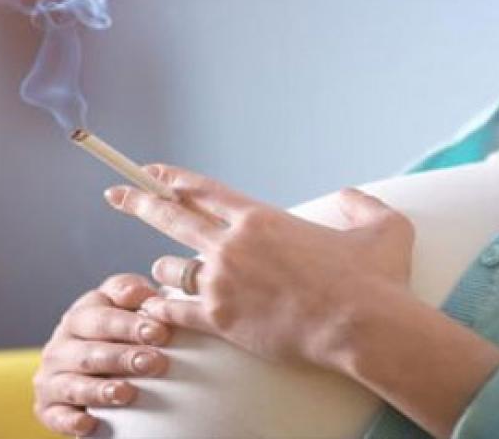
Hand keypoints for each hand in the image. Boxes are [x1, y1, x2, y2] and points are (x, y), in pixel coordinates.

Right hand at [33, 274, 171, 435]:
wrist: (91, 368)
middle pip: (90, 351)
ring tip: (126, 392)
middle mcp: (61, 345)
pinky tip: (90, 423)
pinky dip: (72, 420)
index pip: (101, 315)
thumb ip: (135, 294)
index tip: (160, 332)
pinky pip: (57, 416)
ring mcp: (51, 377)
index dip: (130, 323)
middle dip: (122, 358)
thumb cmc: (118, 332)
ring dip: (100, 390)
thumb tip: (151, 298)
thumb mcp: (126, 306)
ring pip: (74, 384)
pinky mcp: (48, 408)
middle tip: (154, 363)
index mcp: (80, 315)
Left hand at [104, 163, 415, 368]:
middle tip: (114, 193)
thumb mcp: (385, 227)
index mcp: (262, 218)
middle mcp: (234, 244)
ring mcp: (222, 282)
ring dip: (166, 270)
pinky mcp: (220, 319)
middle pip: (170, 216)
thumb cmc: (375, 279)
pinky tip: (153, 309)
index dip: (174, 178)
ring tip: (168, 275)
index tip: (151, 172)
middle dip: (137, 201)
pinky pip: (175, 310)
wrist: (362, 325)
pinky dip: (162, 309)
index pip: (204, 190)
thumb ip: (363, 203)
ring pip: (171, 269)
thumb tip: (350, 195)